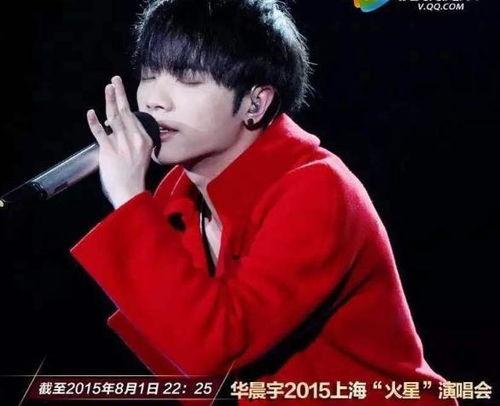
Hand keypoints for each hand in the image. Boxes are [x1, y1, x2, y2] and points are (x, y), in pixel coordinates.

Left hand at [86, 76, 152, 208]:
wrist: (130, 192)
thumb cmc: (135, 177)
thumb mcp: (142, 156)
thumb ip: (134, 141)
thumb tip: (117, 129)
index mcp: (145, 140)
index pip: (134, 118)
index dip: (126, 106)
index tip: (121, 95)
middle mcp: (135, 139)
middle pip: (126, 112)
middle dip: (120, 94)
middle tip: (115, 80)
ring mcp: (122, 144)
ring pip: (114, 118)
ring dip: (110, 100)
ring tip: (108, 87)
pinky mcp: (109, 150)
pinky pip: (100, 133)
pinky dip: (94, 123)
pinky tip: (91, 112)